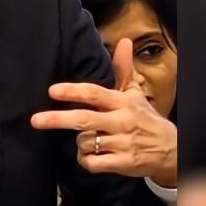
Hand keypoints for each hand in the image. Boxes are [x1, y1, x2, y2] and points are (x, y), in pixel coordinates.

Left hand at [30, 39, 177, 185]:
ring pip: (84, 142)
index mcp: (121, 102)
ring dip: (78, 143)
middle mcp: (121, 121)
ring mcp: (121, 143)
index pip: (94, 93)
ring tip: (86, 140)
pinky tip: (89, 156)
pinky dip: (84, 160)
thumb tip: (124, 41)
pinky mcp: (122, 163)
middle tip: (35, 120)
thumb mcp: (135, 93)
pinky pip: (92, 162)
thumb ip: (124, 69)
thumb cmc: (145, 118)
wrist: (170, 150)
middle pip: (84, 119)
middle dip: (57, 119)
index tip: (52, 91)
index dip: (72, 91)